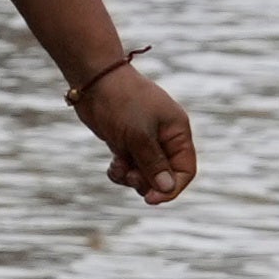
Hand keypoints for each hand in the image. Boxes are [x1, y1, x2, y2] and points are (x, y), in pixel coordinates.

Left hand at [74, 59, 196, 206]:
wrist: (93, 79)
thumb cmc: (121, 102)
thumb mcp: (139, 135)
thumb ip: (154, 164)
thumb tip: (166, 189)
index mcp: (177, 131)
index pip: (185, 169)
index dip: (172, 188)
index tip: (152, 199)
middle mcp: (164, 136)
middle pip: (165, 175)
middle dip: (148, 182)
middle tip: (131, 177)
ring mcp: (144, 139)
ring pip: (145, 174)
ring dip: (132, 178)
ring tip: (120, 169)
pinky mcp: (126, 141)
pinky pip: (129, 167)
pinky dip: (121, 171)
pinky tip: (114, 165)